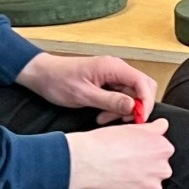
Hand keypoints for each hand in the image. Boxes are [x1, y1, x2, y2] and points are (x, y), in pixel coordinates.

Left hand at [17, 54, 155, 123]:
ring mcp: (113, 75)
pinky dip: (115, 108)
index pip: (143, 82)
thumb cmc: (58, 81)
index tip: (140, 119)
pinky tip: (102, 115)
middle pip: (142, 88)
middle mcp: (117, 69)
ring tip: (104, 119)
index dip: (146, 102)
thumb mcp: (84, 95)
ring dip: (123, 109)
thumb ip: (110, 101)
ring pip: (131, 94)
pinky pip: (120, 96)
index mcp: (113, 67)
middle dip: (137, 107)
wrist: (42, 75)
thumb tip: (133, 106)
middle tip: (124, 121)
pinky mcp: (107, 82)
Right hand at [66, 119, 173, 188]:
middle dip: (146, 170)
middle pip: (158, 172)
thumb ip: (154, 128)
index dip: (147, 154)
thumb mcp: (133, 128)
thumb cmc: (106, 142)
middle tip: (125, 167)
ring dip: (138, 185)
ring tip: (118, 177)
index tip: (134, 155)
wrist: (87, 160)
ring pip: (148, 188)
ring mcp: (151, 188)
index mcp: (163, 149)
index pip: (162, 154)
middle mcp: (162, 169)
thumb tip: (163, 125)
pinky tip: (116, 188)